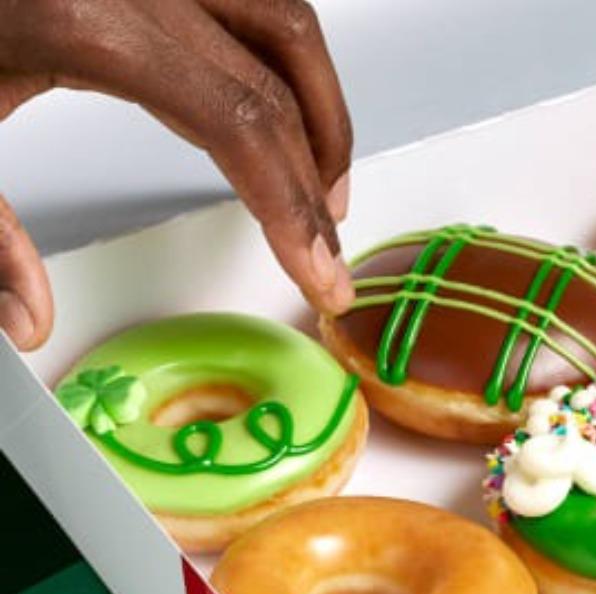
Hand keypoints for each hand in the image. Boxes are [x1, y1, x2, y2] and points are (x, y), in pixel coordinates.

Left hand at [0, 0, 353, 349]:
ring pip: (286, 18)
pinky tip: (278, 105)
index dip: (292, 208)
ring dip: (319, 104)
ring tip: (320, 181)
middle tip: (322, 246)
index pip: (241, 124)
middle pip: (279, 76)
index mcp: (88, 20)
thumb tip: (28, 318)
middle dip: (316, 172)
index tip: (316, 270)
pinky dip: (282, 55)